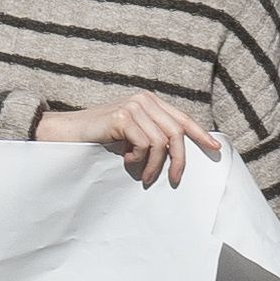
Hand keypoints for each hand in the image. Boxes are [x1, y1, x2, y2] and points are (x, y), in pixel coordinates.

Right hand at [33, 92, 223, 185]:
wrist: (64, 133)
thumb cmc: (96, 138)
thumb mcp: (129, 134)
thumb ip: (150, 135)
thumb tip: (178, 154)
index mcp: (148, 101)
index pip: (181, 118)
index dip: (200, 134)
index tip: (215, 148)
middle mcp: (143, 99)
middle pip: (176, 132)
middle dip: (179, 160)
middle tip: (174, 181)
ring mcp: (132, 106)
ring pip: (161, 142)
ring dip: (154, 166)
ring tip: (143, 177)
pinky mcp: (122, 117)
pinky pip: (145, 145)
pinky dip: (138, 160)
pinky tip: (125, 161)